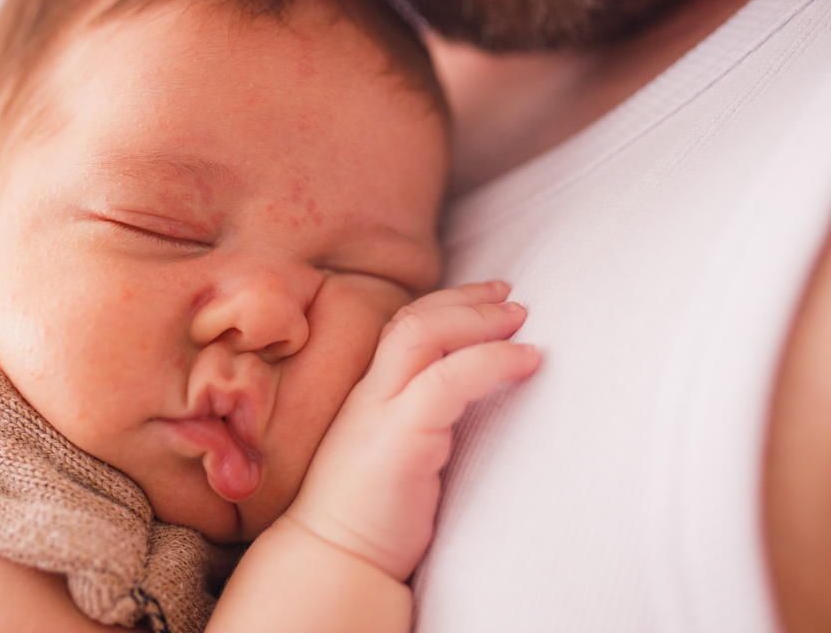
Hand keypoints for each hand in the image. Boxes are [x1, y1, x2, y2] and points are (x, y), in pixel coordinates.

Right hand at [285, 281, 538, 581]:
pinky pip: (446, 381)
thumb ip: (421, 424)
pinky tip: (525, 360)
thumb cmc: (370, 517)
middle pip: (413, 320)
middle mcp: (370, 395)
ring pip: (423, 335)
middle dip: (467, 300)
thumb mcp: (396, 456)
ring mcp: (380, 413)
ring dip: (478, 320)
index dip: (447, 304)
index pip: (402, 328)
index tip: (489, 298)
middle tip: (513, 297)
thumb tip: (471, 407)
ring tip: (521, 321)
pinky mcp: (398, 440)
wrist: (333, 561)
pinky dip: (491, 361)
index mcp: (370, 397)